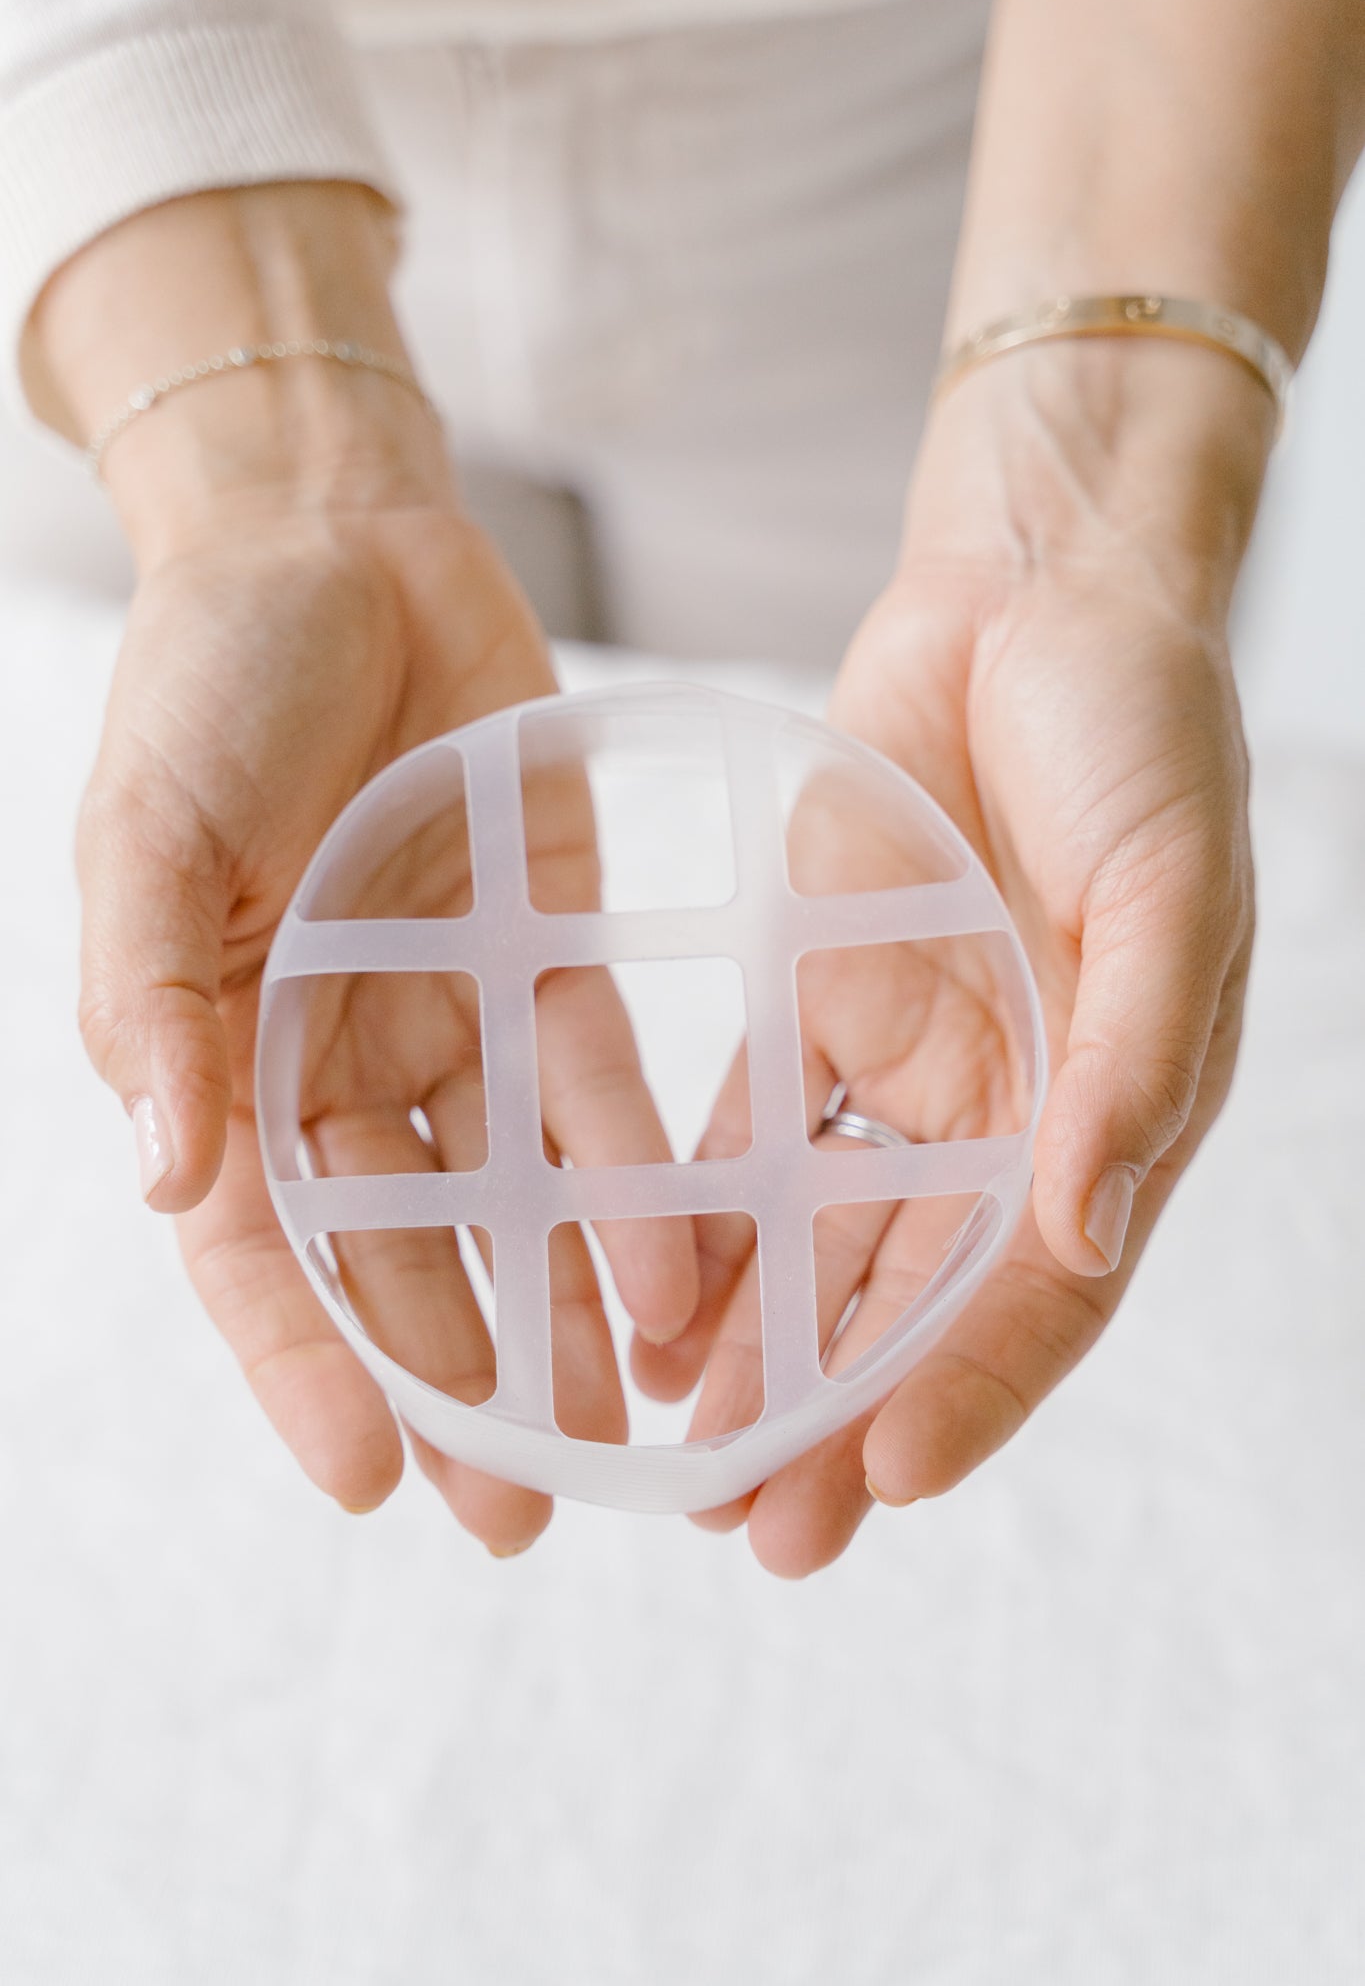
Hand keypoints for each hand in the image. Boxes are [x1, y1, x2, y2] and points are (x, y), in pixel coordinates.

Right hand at [39, 188, 697, 1550]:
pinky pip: (593, 1089)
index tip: (375, 1479)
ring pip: (509, 1199)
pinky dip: (632, 1178)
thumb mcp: (154, 835)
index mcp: (226, 1050)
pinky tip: (682, 1272)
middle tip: (524, 1512)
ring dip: (560, 1314)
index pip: (266, 1248)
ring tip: (621, 1438)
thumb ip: (158, 1000)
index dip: (313, 1365)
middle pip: (401, 1252)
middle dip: (458, 1382)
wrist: (338, 538)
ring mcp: (445, 1012)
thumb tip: (169, 1175)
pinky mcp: (545, 952)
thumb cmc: (215, 680)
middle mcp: (337, 1056)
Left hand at [636, 342, 1266, 1574]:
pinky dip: (701, 1219)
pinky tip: (645, 1306)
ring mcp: (906, 1057)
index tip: (880, 1482)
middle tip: (757, 1528)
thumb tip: (1086, 1229)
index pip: (1038, 1289)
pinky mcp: (817, 995)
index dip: (966, 1391)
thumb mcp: (1170, 885)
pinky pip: (749, 1130)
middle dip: (842, 1413)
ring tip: (682, 1453)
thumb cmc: (1137, 725)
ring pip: (823, 1239)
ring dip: (761, 1347)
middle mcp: (1008, 1107)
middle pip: (916, 1295)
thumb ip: (1130, 1058)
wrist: (1035, 584)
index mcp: (1109, 1104)